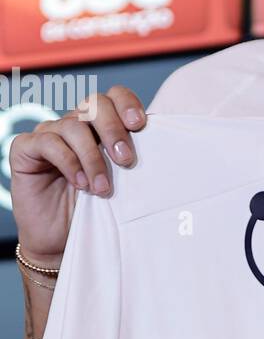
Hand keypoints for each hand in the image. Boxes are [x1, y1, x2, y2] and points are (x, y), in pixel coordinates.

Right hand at [10, 86, 146, 263]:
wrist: (61, 241)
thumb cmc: (96, 211)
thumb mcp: (123, 183)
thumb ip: (133, 159)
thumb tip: (163, 145)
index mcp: (100, 126)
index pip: (114, 97)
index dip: (127, 104)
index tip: (140, 125)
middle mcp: (74, 124)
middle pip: (95, 104)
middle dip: (113, 129)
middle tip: (126, 160)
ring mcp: (49, 134)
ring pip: (73, 126)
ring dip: (93, 158)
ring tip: (103, 188)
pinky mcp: (26, 148)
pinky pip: (48, 142)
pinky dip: (68, 162)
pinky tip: (80, 184)